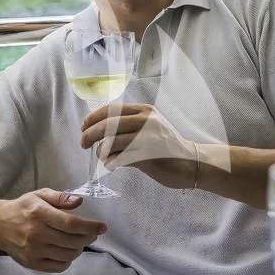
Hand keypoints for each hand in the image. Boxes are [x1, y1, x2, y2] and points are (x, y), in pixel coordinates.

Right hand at [0, 189, 105, 273]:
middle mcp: (36, 233)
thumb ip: (60, 197)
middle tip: (91, 234)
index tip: (103, 227)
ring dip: (79, 249)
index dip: (90, 227)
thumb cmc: (23, 208)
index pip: (71, 224)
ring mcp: (33, 251)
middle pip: (72, 241)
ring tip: (78, 241)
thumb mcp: (39, 195)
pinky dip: (67, 260)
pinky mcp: (31, 263)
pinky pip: (58, 267)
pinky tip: (66, 251)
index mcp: (39, 213)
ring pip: (68, 255)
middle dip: (88, 238)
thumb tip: (79, 202)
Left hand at [81, 103, 199, 188]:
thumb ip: (130, 122)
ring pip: (111, 143)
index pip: (111, 109)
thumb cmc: (166, 146)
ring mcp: (147, 139)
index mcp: (144, 110)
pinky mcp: (148, 157)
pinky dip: (110, 162)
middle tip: (83, 144)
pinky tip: (112, 165)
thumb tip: (98, 126)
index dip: (92, 117)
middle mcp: (146, 121)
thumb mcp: (151, 125)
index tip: (83, 127)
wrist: (191, 162)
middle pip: (107, 125)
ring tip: (104, 157)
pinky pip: (119, 158)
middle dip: (90, 134)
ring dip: (101, 152)